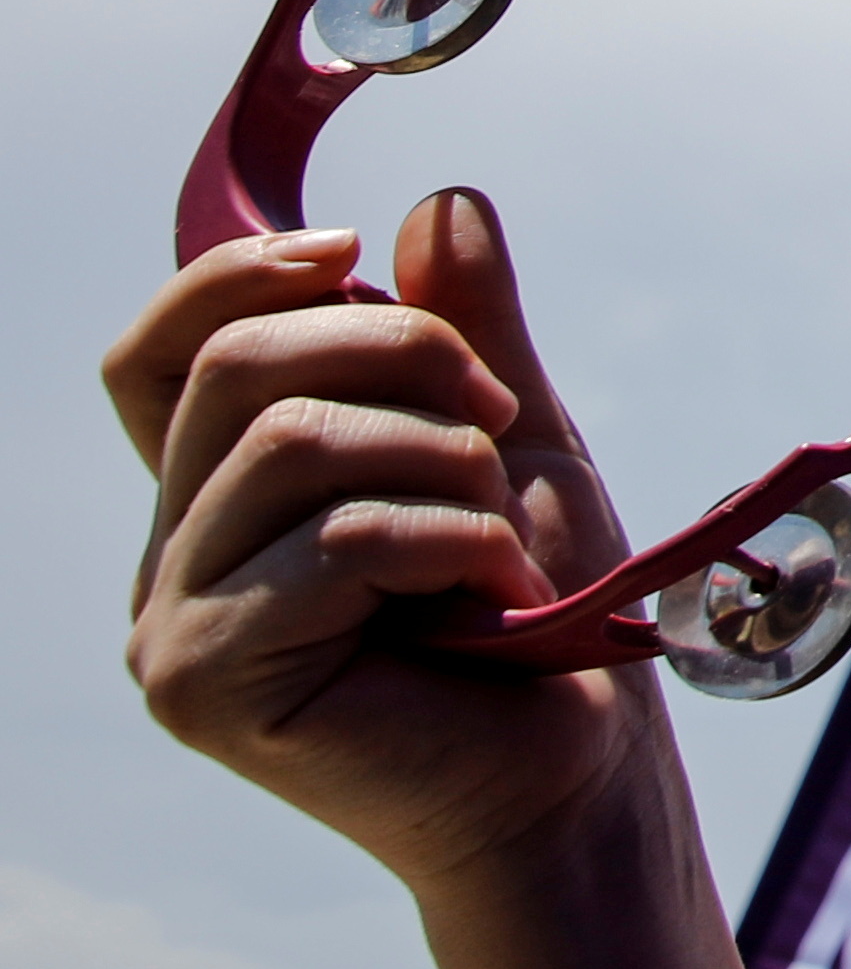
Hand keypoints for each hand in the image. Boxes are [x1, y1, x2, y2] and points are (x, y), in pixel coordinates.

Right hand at [110, 193, 671, 897]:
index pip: (155, 353)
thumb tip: (438, 202)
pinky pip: (335, 541)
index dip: (233, 278)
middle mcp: (171, 557)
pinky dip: (449, 540)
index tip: (351, 251)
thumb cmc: (544, 608)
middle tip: (494, 415)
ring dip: (438, 459)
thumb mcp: (509, 434)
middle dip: (397, 352)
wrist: (577, 766)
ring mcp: (173, 627)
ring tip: (496, 530)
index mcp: (217, 495)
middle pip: (232, 368)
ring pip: (290, 442)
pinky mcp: (206, 685)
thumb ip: (464, 328)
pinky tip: (496, 592)